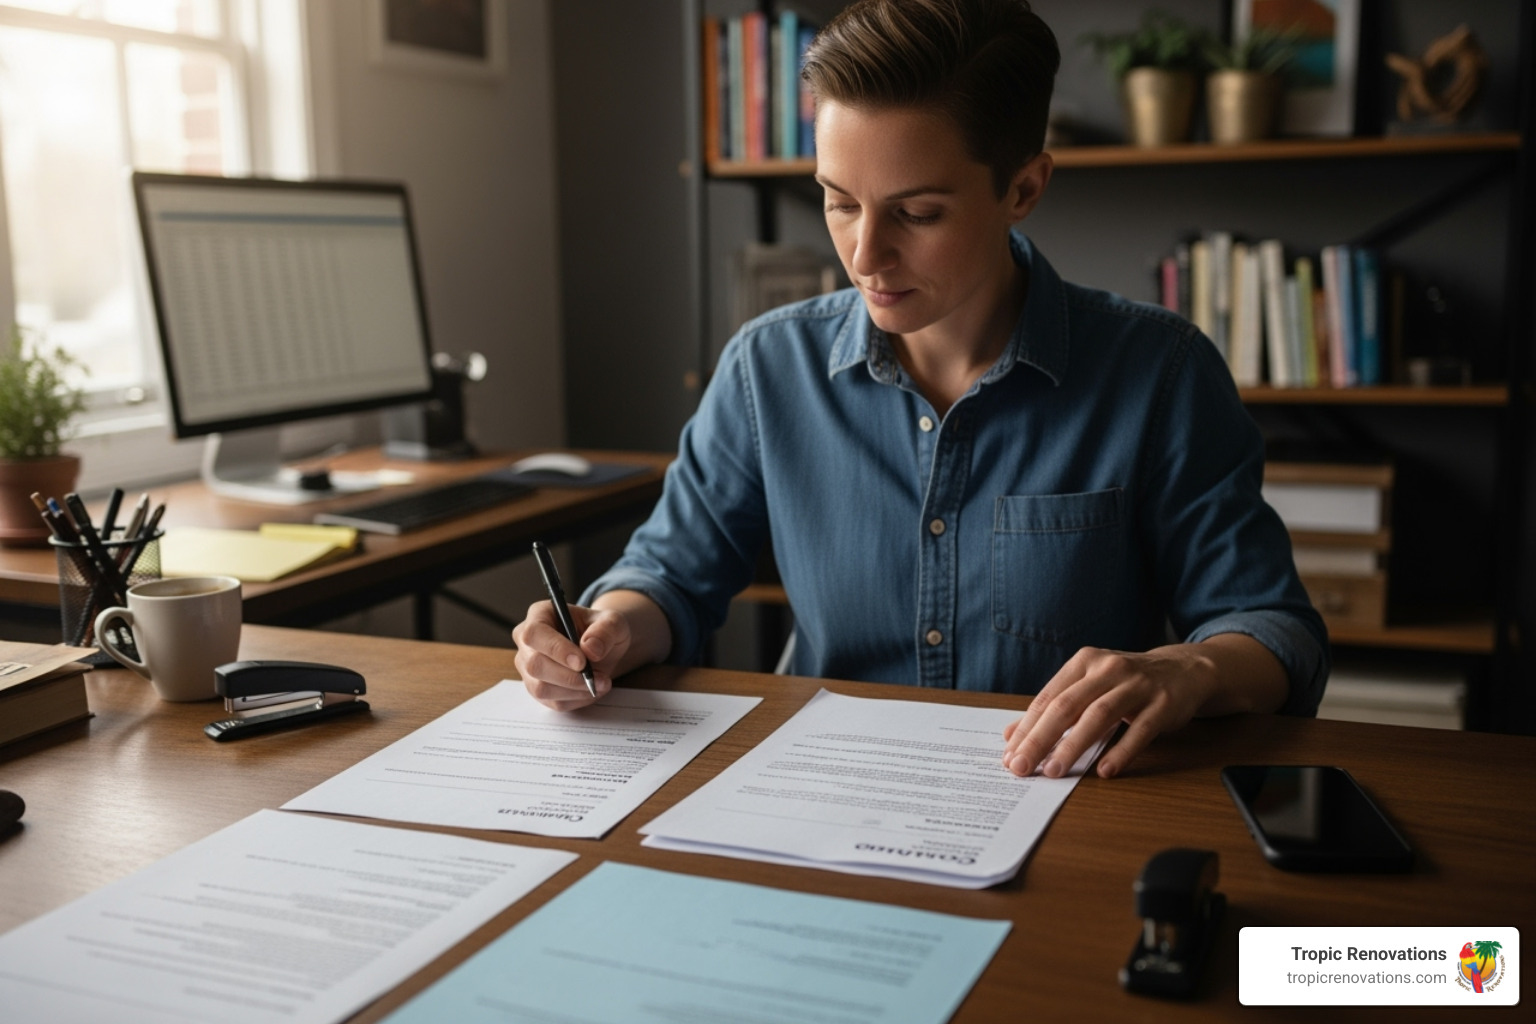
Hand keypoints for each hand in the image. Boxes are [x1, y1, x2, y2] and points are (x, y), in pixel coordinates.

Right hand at [511, 600, 627, 709]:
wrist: (603, 649)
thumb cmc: (602, 630)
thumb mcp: (613, 622)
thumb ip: (606, 630)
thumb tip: (590, 648)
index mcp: (540, 615)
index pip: (534, 634)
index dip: (556, 650)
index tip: (582, 662)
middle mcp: (527, 642)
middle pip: (535, 665)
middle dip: (569, 676)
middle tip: (599, 677)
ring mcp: (529, 667)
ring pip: (541, 688)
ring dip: (575, 690)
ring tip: (601, 682)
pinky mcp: (538, 688)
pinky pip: (553, 701)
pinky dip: (577, 699)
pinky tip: (593, 689)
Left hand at [1001, 644, 1220, 779]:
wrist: (1183, 670)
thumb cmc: (1126, 683)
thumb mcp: (1089, 686)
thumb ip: (1054, 707)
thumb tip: (1012, 735)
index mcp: (1084, 662)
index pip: (1048, 699)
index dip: (1027, 728)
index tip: (1010, 756)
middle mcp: (1108, 668)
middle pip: (1067, 706)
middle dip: (1040, 739)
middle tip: (1022, 767)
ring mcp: (1137, 685)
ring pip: (1098, 715)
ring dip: (1073, 746)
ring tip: (1054, 771)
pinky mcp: (1163, 704)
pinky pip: (1140, 731)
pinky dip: (1121, 751)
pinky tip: (1105, 770)